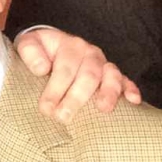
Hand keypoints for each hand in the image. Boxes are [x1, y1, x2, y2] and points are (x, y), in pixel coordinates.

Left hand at [14, 27, 140, 122]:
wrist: (52, 44)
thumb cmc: (40, 50)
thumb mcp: (28, 44)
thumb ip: (31, 52)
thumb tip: (42, 69)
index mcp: (69, 46)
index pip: (65, 68)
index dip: (56, 89)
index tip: (46, 108)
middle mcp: (89, 53)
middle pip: (88, 75)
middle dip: (76, 98)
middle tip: (63, 117)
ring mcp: (103, 64)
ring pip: (111, 76)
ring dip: (109, 92)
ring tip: (103, 109)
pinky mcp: (112, 75)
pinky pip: (126, 80)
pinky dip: (131, 89)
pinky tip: (133, 101)